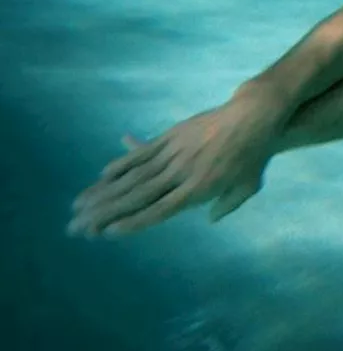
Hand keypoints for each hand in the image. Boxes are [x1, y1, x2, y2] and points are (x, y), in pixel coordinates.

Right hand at [68, 98, 283, 237]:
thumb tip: (210, 219)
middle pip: (137, 197)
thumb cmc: (254, 156)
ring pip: (133, 176)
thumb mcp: (247, 187)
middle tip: (79, 225)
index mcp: (199, 190)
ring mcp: (174, 153)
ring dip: (105, 190)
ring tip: (80, 204)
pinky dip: (121, 164)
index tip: (108, 233)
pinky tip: (103, 174)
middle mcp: (181, 173)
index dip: (132, 223)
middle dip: (105, 212)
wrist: (254, 117)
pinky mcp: (171, 136)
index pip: (158, 211)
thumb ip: (227, 205)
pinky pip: (142, 153)